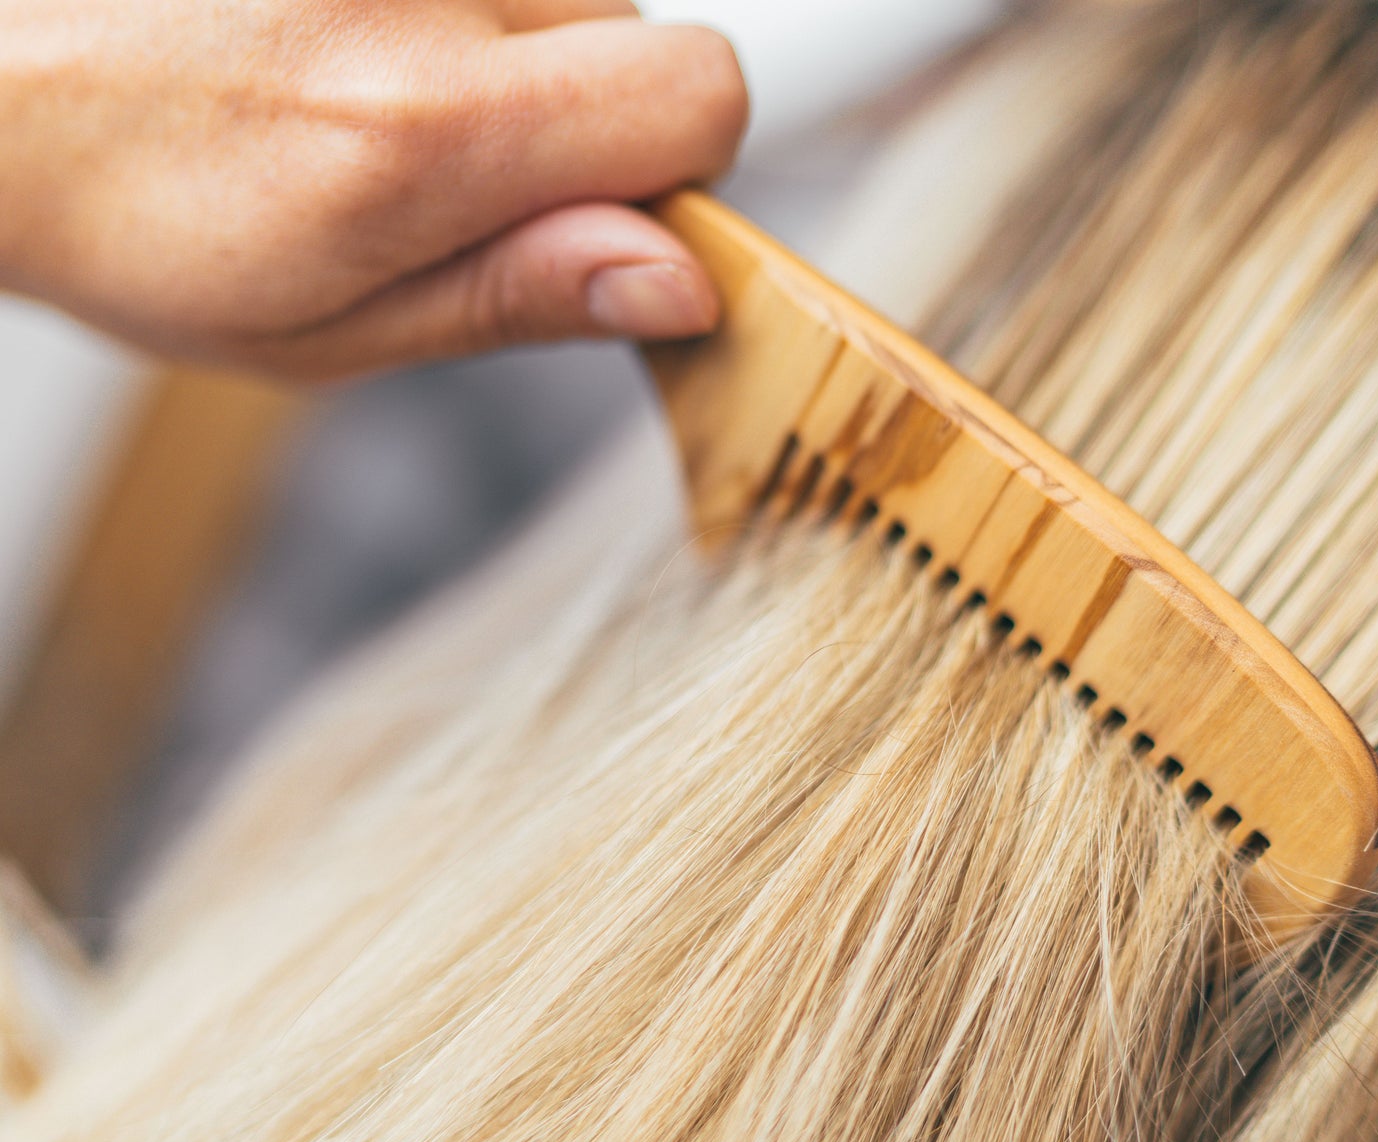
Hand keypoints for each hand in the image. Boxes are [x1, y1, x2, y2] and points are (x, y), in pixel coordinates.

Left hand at [0, 0, 747, 378]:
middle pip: (635, 25)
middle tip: (429, 164)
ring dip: (499, 45)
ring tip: (364, 90)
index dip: (673, 172)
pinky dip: (442, 2)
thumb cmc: (134, 214)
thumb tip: (678, 281)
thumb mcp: (332, 327)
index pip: (697, 94)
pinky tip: (343, 33)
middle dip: (568, 111)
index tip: (593, 218)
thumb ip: (520, 295)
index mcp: (421, 122)